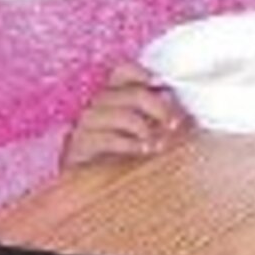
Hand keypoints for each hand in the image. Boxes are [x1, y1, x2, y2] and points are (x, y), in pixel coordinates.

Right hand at [62, 62, 185, 168]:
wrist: (94, 182)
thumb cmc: (124, 150)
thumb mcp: (147, 127)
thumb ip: (159, 111)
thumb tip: (171, 98)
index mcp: (114, 94)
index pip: (123, 71)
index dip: (141, 73)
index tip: (160, 83)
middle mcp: (99, 103)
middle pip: (131, 93)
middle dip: (158, 107)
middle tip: (174, 123)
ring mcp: (88, 123)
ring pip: (120, 114)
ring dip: (145, 128)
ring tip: (159, 143)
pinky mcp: (81, 144)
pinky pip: (107, 138)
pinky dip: (131, 143)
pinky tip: (143, 150)